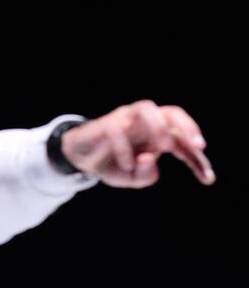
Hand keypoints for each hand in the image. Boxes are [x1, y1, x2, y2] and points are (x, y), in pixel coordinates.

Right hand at [61, 100, 213, 187]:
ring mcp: (123, 119)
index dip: (197, 159)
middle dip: (187, 126)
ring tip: (162, 148)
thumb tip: (148, 157)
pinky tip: (127, 165)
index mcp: (157, 135)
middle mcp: (144, 123)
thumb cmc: (112, 165)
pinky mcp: (104, 123)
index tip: (207, 179)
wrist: (79, 159)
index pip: (183, 141)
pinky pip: (115, 129)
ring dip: (157, 126)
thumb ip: (145, 174)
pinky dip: (124, 147)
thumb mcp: (131, 178)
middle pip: (171, 112)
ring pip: (146, 108)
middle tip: (198, 145)